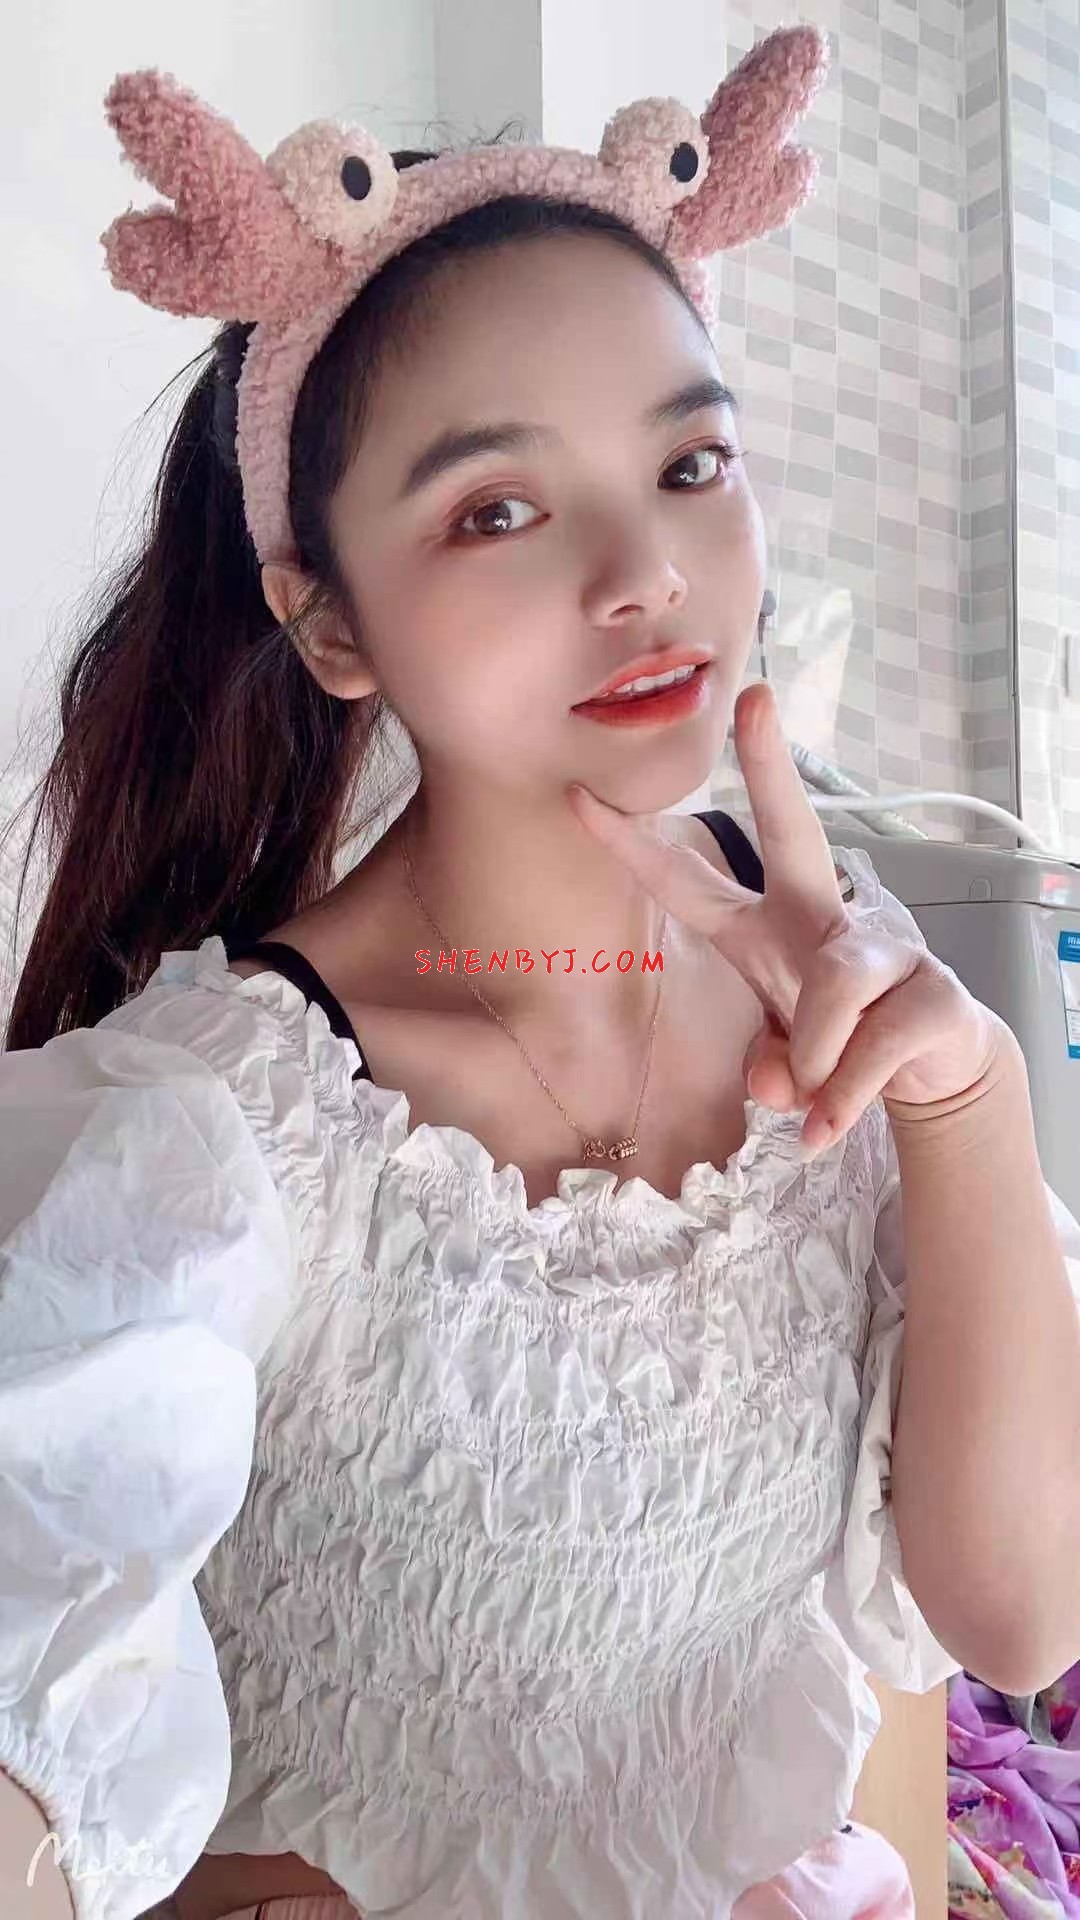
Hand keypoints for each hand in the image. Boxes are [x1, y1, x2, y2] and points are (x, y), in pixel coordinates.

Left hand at [567, 681, 998, 1153]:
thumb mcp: (787, 1060)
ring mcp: (885, 946)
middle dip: (773, 768)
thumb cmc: (843, 1042)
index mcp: (767, 928)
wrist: (936, 1068)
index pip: (689, 884)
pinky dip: (845, 1099)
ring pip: (836, 985)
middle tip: (756, 702)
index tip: (581, 795)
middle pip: (794, 832)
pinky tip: (826, 1131)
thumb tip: (778, 1090)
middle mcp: (823, 918)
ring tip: (813, 1108)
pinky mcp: (932, 991)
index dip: (634, 849)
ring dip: (817, 1056)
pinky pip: (873, 1047)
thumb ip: (770, 1068)